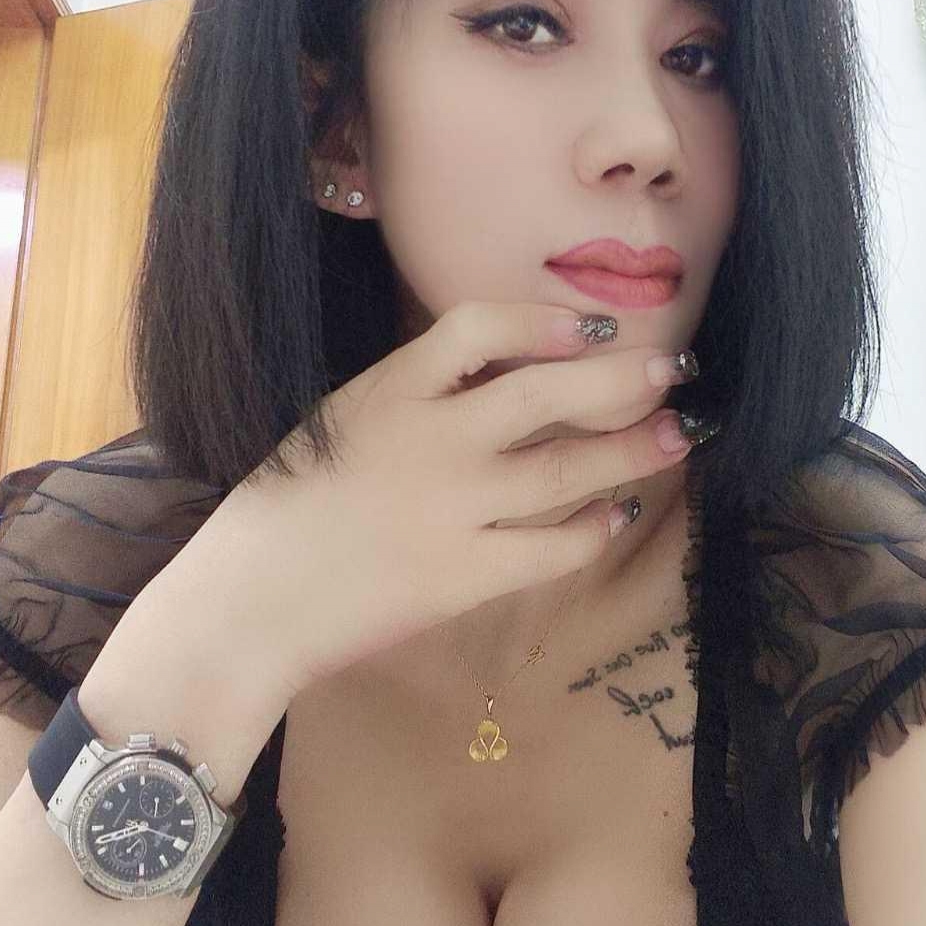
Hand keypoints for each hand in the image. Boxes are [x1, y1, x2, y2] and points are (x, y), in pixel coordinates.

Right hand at [157, 300, 695, 702]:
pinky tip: (619, 516)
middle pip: (546, 395)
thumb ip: (413, 396)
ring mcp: (453, 510)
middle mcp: (431, 440)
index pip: (480, 327)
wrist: (249, 604)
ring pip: (566, 471)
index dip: (546, 320)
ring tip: (677, 434)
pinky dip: (594, 530)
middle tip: (673, 369)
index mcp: (388, 391)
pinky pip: (553, 548)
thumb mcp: (339, 421)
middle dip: (621, 378)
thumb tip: (503, 377)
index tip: (595, 325)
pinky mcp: (465, 577)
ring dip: (632, 450)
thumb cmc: (284, 509)